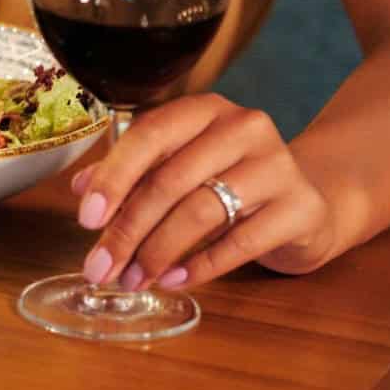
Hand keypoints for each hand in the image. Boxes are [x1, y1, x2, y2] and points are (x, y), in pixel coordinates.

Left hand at [72, 93, 337, 291]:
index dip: (114, 177)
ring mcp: (277, 165)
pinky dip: (200, 266)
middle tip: (101, 267)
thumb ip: (132, 174)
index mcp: (204, 110)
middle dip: (127, 230)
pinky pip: (240, 242)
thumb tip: (81, 189)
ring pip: (201, 212)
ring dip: (157, 252)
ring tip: (133, 279)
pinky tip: (173, 280)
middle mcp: (243, 127)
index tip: (86, 219)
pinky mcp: (300, 207)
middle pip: (170, 180)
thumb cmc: (229, 181)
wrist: (308, 203)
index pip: (149, 135)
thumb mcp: (180, 168)